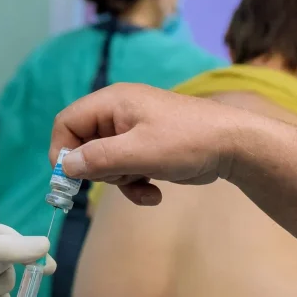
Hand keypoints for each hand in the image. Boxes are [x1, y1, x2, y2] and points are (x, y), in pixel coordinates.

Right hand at [49, 83, 238, 205]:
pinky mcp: (145, 150)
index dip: (62, 150)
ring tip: (143, 183)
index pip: (67, 122)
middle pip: (84, 146)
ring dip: (120, 181)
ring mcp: (132, 132)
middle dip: (98, 170)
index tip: (69, 177)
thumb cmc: (187, 141)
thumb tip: (65, 167)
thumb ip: (97, 158)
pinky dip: (134, 185)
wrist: (234, 147)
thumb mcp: (138, 152)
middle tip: (118, 178)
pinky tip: (153, 193)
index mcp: (111, 103)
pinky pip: (124, 170)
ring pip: (104, 163)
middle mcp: (118, 114)